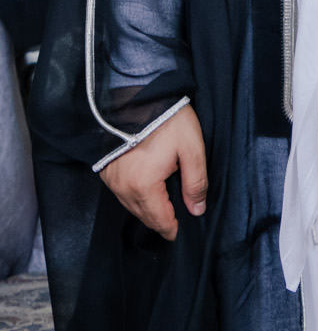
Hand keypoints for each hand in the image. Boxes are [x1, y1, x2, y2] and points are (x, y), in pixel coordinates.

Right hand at [100, 104, 206, 240]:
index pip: (159, 219)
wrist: (136, 96)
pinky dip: (135, 198)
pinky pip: (122, 193)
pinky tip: (147, 193)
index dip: (171, 229)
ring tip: (163, 211)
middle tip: (174, 224)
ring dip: (147, 210)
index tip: (179, 234)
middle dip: (159, 221)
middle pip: (143, 215)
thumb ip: (196, 182)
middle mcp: (122, 188)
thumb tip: (197, 209)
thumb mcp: (192, 149)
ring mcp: (111, 179)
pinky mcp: (106, 170)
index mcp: (143, 186)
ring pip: (131, 206)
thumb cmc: (167, 120)